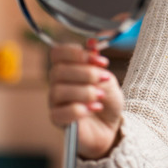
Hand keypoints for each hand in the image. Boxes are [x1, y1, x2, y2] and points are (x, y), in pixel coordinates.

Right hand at [48, 43, 124, 158]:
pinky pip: (60, 112)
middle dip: (86, 73)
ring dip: (85, 91)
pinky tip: (94, 108)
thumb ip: (96, 62)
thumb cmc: (106, 99)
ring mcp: (55, 102)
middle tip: (103, 78)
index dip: (76, 53)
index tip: (99, 60)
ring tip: (100, 96)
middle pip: (58, 71)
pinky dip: (80, 109)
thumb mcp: (106, 78)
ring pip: (59, 91)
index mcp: (67, 69)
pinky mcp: (58, 121)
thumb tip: (91, 42)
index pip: (57, 53)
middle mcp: (57, 83)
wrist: (112, 126)